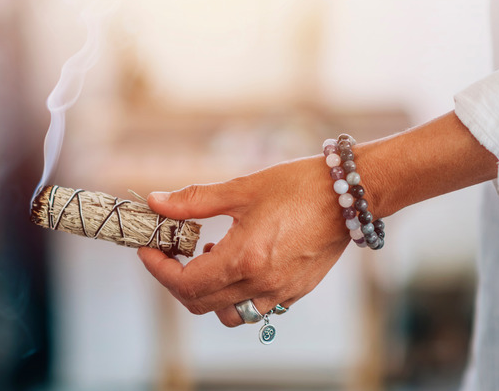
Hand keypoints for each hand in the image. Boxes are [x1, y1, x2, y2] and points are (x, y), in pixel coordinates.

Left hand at [137, 155, 350, 326]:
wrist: (350, 194)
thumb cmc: (299, 186)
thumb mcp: (242, 189)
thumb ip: (195, 201)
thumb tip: (155, 202)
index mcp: (244, 258)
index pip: (185, 283)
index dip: (159, 270)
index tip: (148, 250)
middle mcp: (261, 284)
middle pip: (200, 303)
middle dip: (176, 280)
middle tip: (170, 252)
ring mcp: (281, 292)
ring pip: (228, 313)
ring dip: (208, 293)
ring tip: (210, 255)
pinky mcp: (296, 291)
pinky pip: (255, 307)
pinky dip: (236, 293)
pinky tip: (240, 260)